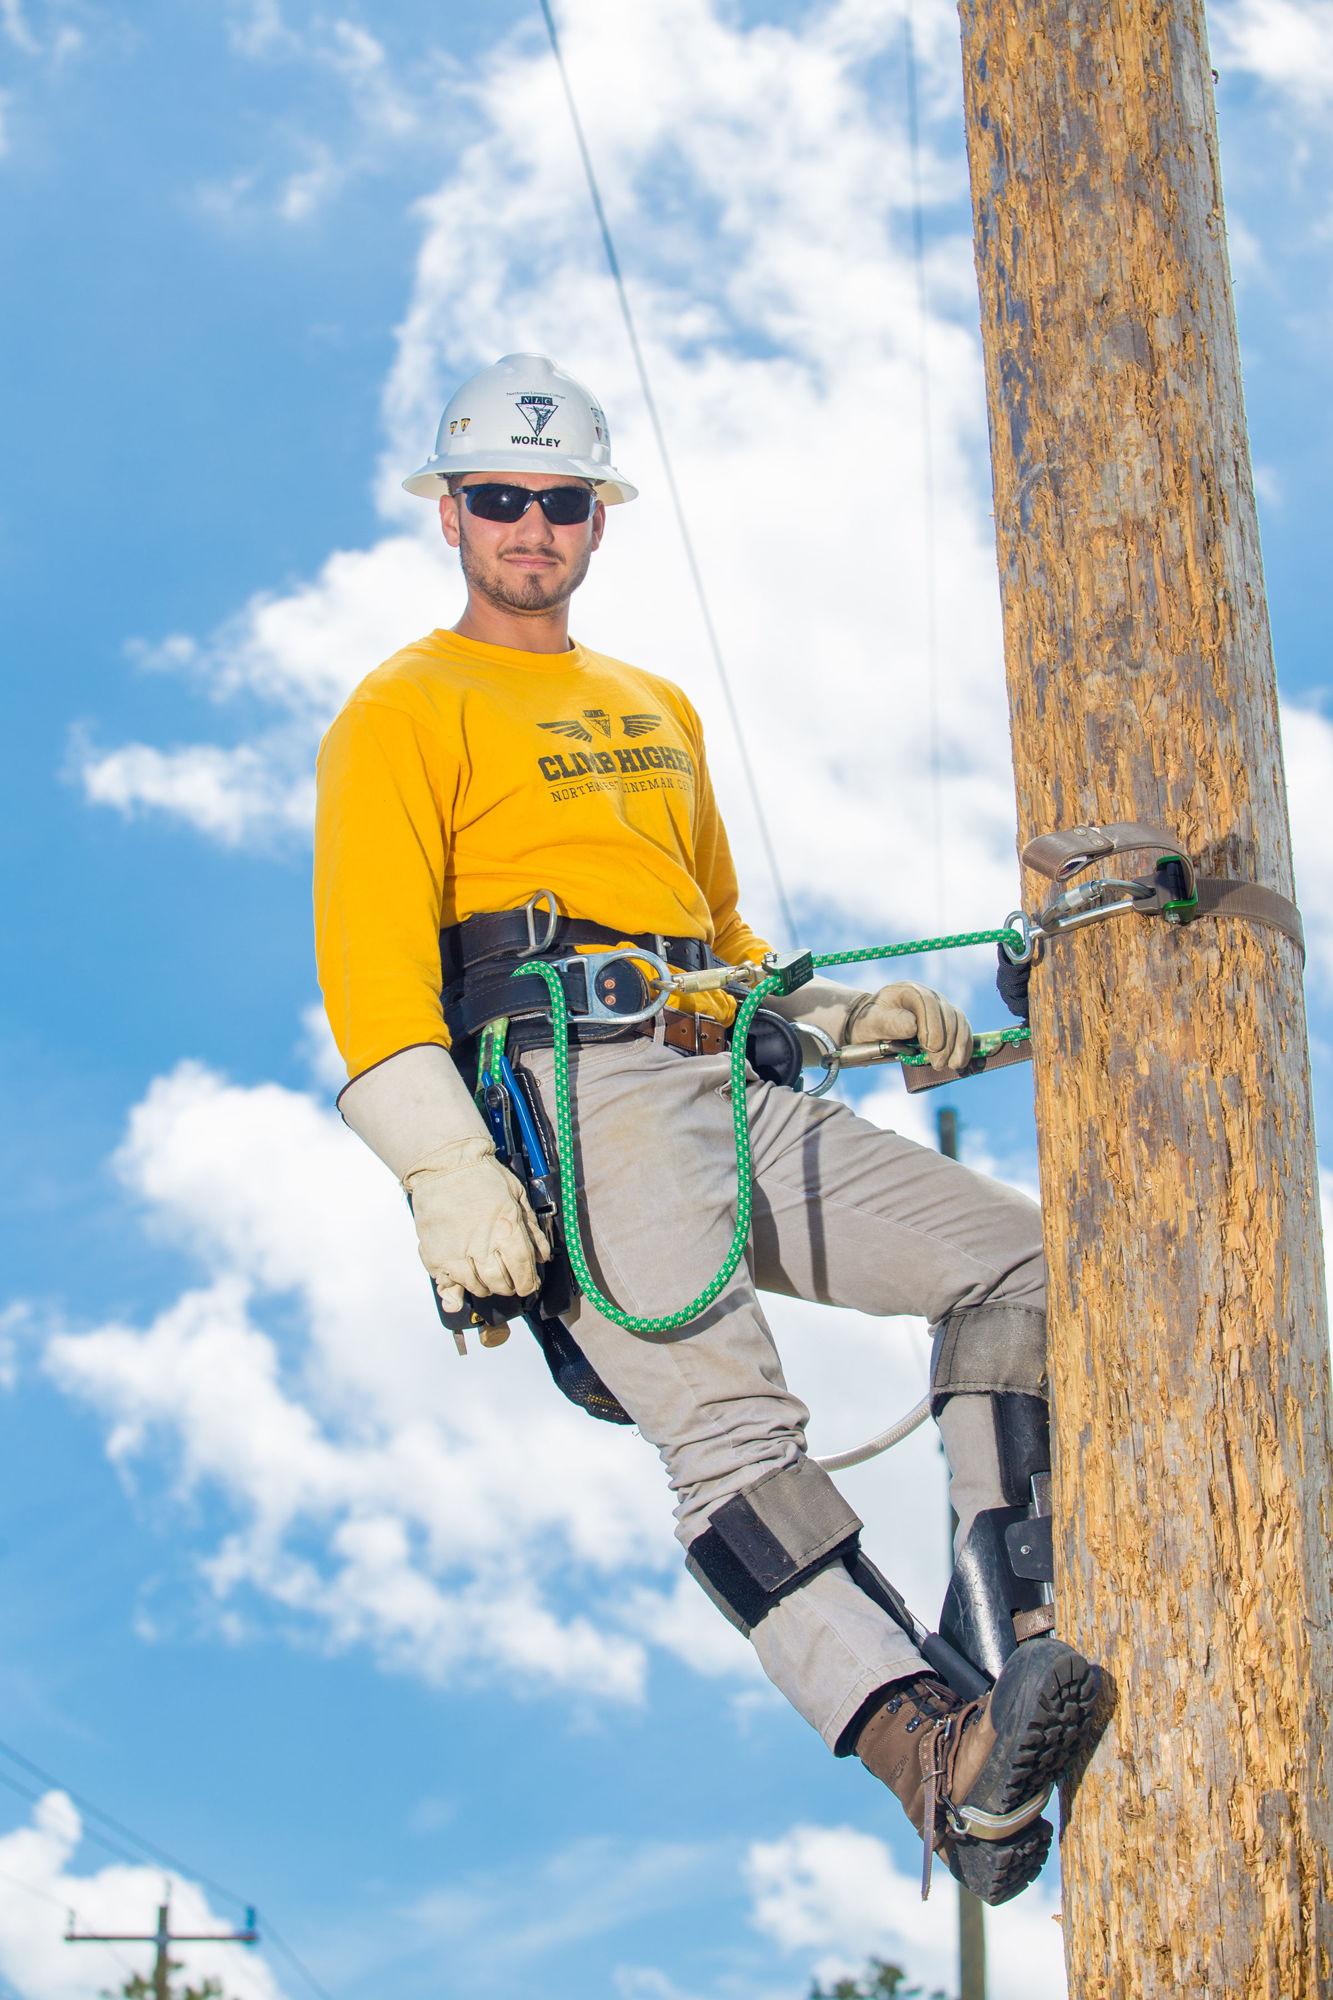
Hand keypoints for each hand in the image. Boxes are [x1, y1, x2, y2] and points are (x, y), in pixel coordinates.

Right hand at [338, 1044, 549, 1316]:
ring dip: (485, 1286)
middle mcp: (483, 1247)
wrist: (444, 1165)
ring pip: (477, 1287)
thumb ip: (532, 1230)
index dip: (530, 1283)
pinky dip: (454, 1295)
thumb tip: (543, 1256)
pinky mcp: (435, 1258)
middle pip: (502, 1284)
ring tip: (485, 1274)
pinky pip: (447, 1287)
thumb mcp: (518, 1196)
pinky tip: (459, 1295)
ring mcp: (456, 1255)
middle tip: (509, 1278)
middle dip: (510, 1285)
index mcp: (508, 1231)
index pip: (525, 1273)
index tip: (529, 1283)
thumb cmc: (483, 1176)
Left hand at [849, 981, 972, 1070]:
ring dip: (958, 1045)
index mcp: (909, 991)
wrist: (874, 1026)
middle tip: (938, 1063)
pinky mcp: (948, 1022)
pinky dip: (964, 1046)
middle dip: (945, 1041)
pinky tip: (959, 1062)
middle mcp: (929, 996)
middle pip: (946, 1013)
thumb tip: (913, 1026)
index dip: (932, 1024)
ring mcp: (940, 1008)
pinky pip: (962, 1031)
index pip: (926, 1002)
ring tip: (951, 1065)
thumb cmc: (871, 1023)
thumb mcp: (872, 1022)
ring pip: (958, 1021)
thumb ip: (890, 1022)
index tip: (931, 1047)